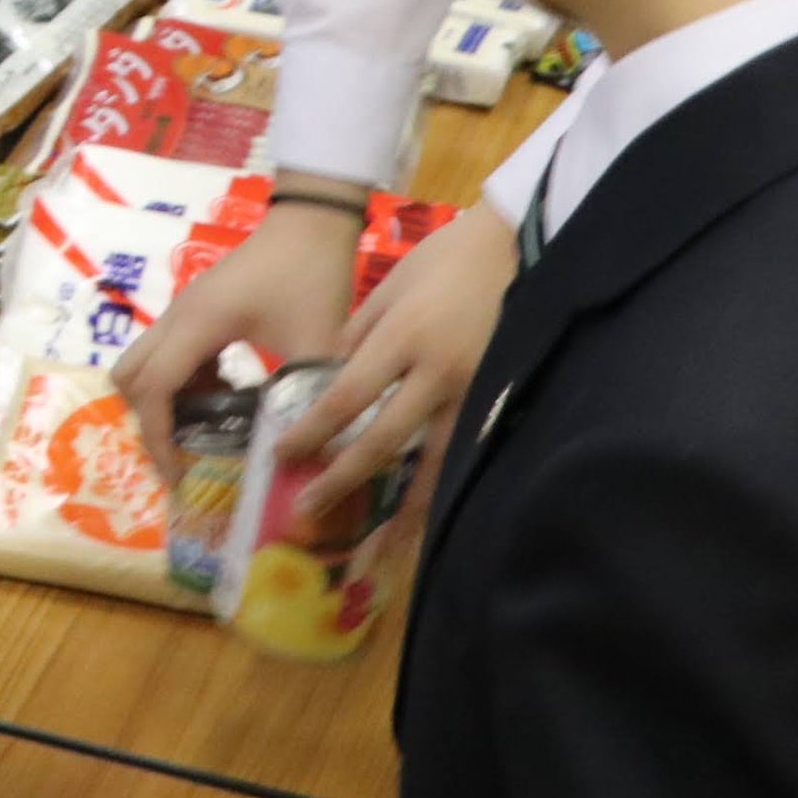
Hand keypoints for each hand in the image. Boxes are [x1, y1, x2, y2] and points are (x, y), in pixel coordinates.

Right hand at [113, 187, 363, 476]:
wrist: (311, 222)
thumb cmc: (311, 276)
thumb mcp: (316, 346)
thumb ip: (306, 402)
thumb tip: (302, 459)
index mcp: (199, 325)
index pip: (155, 389)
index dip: (158, 437)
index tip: (178, 476)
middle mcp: (177, 317)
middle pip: (129, 375)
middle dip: (148, 419)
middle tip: (184, 453)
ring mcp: (182, 311)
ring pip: (144, 364)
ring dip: (165, 400)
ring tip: (209, 429)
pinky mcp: (194, 310)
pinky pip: (168, 354)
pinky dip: (183, 383)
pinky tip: (229, 396)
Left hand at [285, 202, 515, 520]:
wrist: (515, 249)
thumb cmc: (443, 261)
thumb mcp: (388, 289)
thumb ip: (356, 337)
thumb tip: (324, 383)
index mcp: (403, 338)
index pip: (347, 398)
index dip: (313, 432)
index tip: (282, 457)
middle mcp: (437, 374)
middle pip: (385, 442)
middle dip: (344, 481)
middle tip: (308, 511)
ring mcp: (472, 394)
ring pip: (433, 466)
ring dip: (400, 510)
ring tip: (374, 548)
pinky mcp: (495, 404)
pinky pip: (461, 456)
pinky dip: (439, 490)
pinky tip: (421, 518)